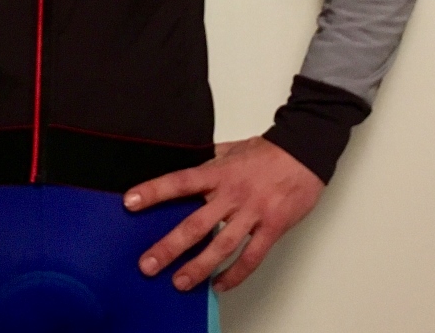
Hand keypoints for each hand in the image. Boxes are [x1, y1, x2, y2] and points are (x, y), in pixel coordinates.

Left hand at [123, 136, 323, 291]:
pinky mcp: (273, 228)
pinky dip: (235, 274)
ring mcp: (253, 213)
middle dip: (170, 246)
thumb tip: (185, 160)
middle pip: (196, 224)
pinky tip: (219, 285)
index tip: (130, 202)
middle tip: (148, 264)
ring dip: (199, 267)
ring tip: (180, 283)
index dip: (154, 191)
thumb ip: (208, 159)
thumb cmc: (267, 151)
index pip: (180, 181)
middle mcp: (233, 195)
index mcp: (219, 172)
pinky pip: (252, 257)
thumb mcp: (231, 149)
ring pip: (222, 246)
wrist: (305, 153)